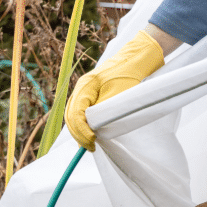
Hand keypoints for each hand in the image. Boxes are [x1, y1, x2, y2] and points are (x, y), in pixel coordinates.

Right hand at [64, 30, 164, 150]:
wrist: (135, 59)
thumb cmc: (129, 74)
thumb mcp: (119, 93)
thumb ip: (105, 109)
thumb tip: (95, 128)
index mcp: (85, 86)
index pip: (76, 113)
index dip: (82, 130)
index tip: (92, 141)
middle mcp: (81, 88)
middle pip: (71, 115)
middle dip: (79, 133)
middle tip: (91, 147)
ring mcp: (85, 90)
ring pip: (74, 114)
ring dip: (80, 130)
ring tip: (89, 144)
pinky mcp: (91, 94)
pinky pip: (81, 112)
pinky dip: (84, 124)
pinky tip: (90, 135)